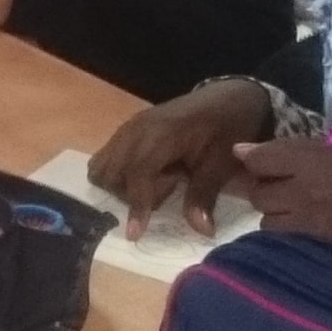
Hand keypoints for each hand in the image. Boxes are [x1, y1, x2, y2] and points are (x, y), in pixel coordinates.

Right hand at [92, 80, 277, 236]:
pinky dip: (118, 174)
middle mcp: (138, 128)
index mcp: (162, 132)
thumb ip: (204, 196)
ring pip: (102, 166)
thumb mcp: (222, 162)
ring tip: (156, 184)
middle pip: (111, 172)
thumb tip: (200, 231)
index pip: (138, 171)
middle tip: (167, 192)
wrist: (228, 96)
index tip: (135, 234)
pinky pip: (107, 157)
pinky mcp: (128, 130)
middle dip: (129, 195)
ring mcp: (129, 127)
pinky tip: (148, 175)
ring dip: (120, 185)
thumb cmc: (229, 127)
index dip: (136, 204)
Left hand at [231, 136, 331, 271]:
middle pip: (257, 193)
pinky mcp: (312, 251)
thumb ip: (309, 150)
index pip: (259, 159)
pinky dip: (288, 235)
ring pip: (266, 221)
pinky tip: (306, 231)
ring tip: (298, 212)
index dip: (254, 159)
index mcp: (315, 161)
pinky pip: (284, 242)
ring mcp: (306, 225)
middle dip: (266, 189)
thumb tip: (263, 149)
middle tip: (285, 187)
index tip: (256, 159)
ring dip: (276, 215)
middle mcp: (302, 193)